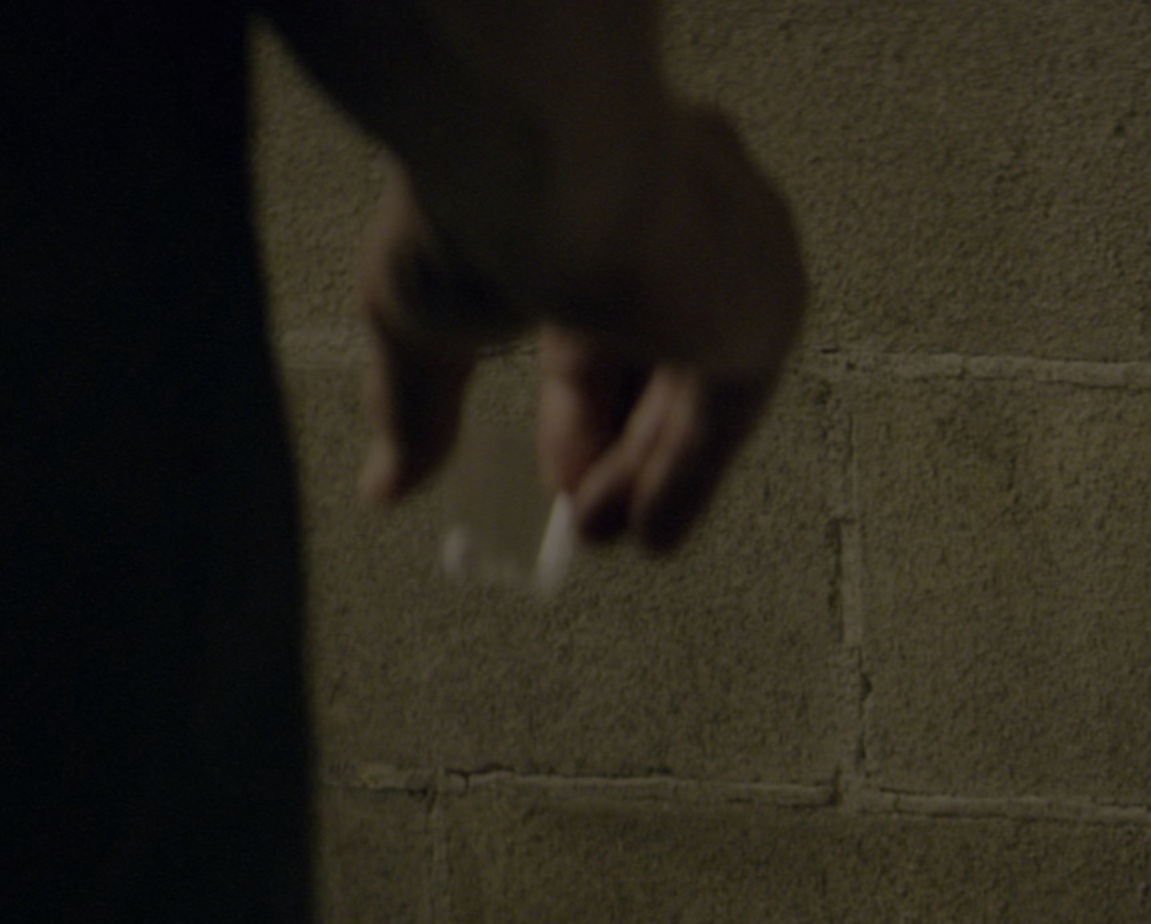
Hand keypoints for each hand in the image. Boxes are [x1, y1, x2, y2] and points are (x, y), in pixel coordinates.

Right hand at [354, 102, 805, 554]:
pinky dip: (690, 476)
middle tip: (579, 517)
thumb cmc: (477, 199)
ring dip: (646, 473)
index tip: (558, 471)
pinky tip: (651, 537)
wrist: (545, 159)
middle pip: (665, 354)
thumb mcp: (424, 314)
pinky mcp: (766, 306)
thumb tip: (384, 487)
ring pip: (698, 385)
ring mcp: (739, 256)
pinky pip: (730, 409)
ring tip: (592, 536)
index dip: (582, 402)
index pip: (611, 309)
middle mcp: (691, 208)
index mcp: (613, 182)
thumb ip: (416, 403)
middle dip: (618, 446)